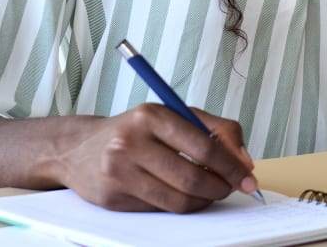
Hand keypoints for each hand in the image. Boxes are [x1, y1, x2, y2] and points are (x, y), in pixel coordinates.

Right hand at [58, 104, 257, 212]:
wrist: (78, 149)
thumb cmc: (136, 131)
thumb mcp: (175, 116)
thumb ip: (217, 130)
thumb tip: (244, 162)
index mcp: (151, 116)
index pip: (204, 147)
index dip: (232, 167)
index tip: (249, 177)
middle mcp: (130, 142)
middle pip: (192, 179)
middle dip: (221, 188)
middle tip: (232, 188)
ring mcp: (118, 172)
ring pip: (178, 201)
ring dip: (204, 200)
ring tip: (210, 191)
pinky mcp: (112, 198)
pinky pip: (160, 210)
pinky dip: (180, 206)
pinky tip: (183, 195)